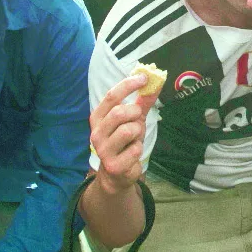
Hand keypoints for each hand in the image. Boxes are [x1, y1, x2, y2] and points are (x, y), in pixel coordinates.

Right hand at [89, 72, 158, 193]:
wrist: (117, 173)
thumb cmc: (124, 142)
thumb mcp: (133, 119)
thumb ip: (142, 102)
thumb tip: (155, 83)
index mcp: (98, 117)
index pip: (111, 96)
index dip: (128, 85)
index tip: (144, 78)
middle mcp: (96, 133)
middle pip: (119, 112)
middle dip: (135, 113)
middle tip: (137, 119)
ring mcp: (103, 150)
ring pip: (128, 130)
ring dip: (138, 132)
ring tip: (134, 139)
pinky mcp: (114, 165)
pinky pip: (135, 149)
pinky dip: (139, 149)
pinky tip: (133, 153)